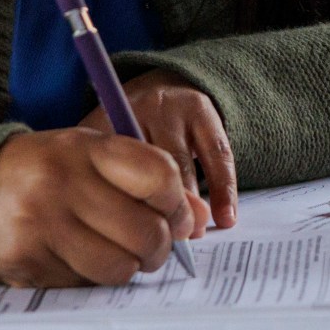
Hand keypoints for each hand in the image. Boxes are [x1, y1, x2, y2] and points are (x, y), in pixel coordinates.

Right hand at [0, 128, 199, 285]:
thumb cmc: (46, 171)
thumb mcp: (90, 156)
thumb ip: (143, 179)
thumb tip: (199, 218)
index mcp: (84, 148)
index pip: (158, 175)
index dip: (179, 202)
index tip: (178, 213)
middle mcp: (61, 184)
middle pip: (146, 232)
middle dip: (160, 246)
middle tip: (152, 245)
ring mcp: (41, 227)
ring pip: (120, 268)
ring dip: (127, 267)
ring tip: (116, 253)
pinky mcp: (26, 264)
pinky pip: (84, 286)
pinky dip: (91, 279)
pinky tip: (77, 259)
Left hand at [80, 71, 239, 234]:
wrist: (161, 85)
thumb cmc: (127, 136)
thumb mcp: (105, 153)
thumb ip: (114, 190)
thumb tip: (137, 242)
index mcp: (103, 125)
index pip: (108, 174)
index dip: (124, 211)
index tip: (133, 243)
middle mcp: (134, 110)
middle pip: (145, 171)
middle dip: (158, 213)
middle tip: (166, 244)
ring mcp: (169, 107)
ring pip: (181, 165)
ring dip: (189, 206)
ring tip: (193, 234)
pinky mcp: (201, 108)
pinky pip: (217, 154)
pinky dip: (223, 189)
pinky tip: (226, 217)